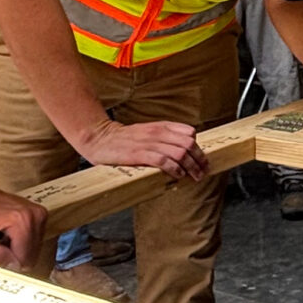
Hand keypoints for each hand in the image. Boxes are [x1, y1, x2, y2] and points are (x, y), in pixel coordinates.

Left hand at [0, 183, 46, 271]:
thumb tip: (14, 267)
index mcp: (22, 221)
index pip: (25, 260)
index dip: (7, 263)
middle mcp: (35, 216)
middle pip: (31, 255)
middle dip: (12, 256)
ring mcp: (39, 214)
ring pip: (33, 250)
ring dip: (15, 249)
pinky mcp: (38, 215)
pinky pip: (33, 241)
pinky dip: (19, 242)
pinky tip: (6, 234)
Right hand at [74, 119, 206, 180]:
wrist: (99, 138)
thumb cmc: (125, 138)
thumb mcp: (148, 131)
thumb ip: (165, 136)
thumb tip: (186, 146)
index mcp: (161, 126)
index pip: (189, 133)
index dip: (199, 148)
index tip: (203, 161)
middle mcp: (157, 132)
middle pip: (188, 144)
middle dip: (199, 160)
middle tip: (203, 172)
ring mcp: (148, 143)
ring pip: (179, 153)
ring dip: (191, 166)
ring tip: (194, 177)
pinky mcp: (138, 154)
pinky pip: (163, 160)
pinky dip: (174, 168)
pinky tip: (178, 175)